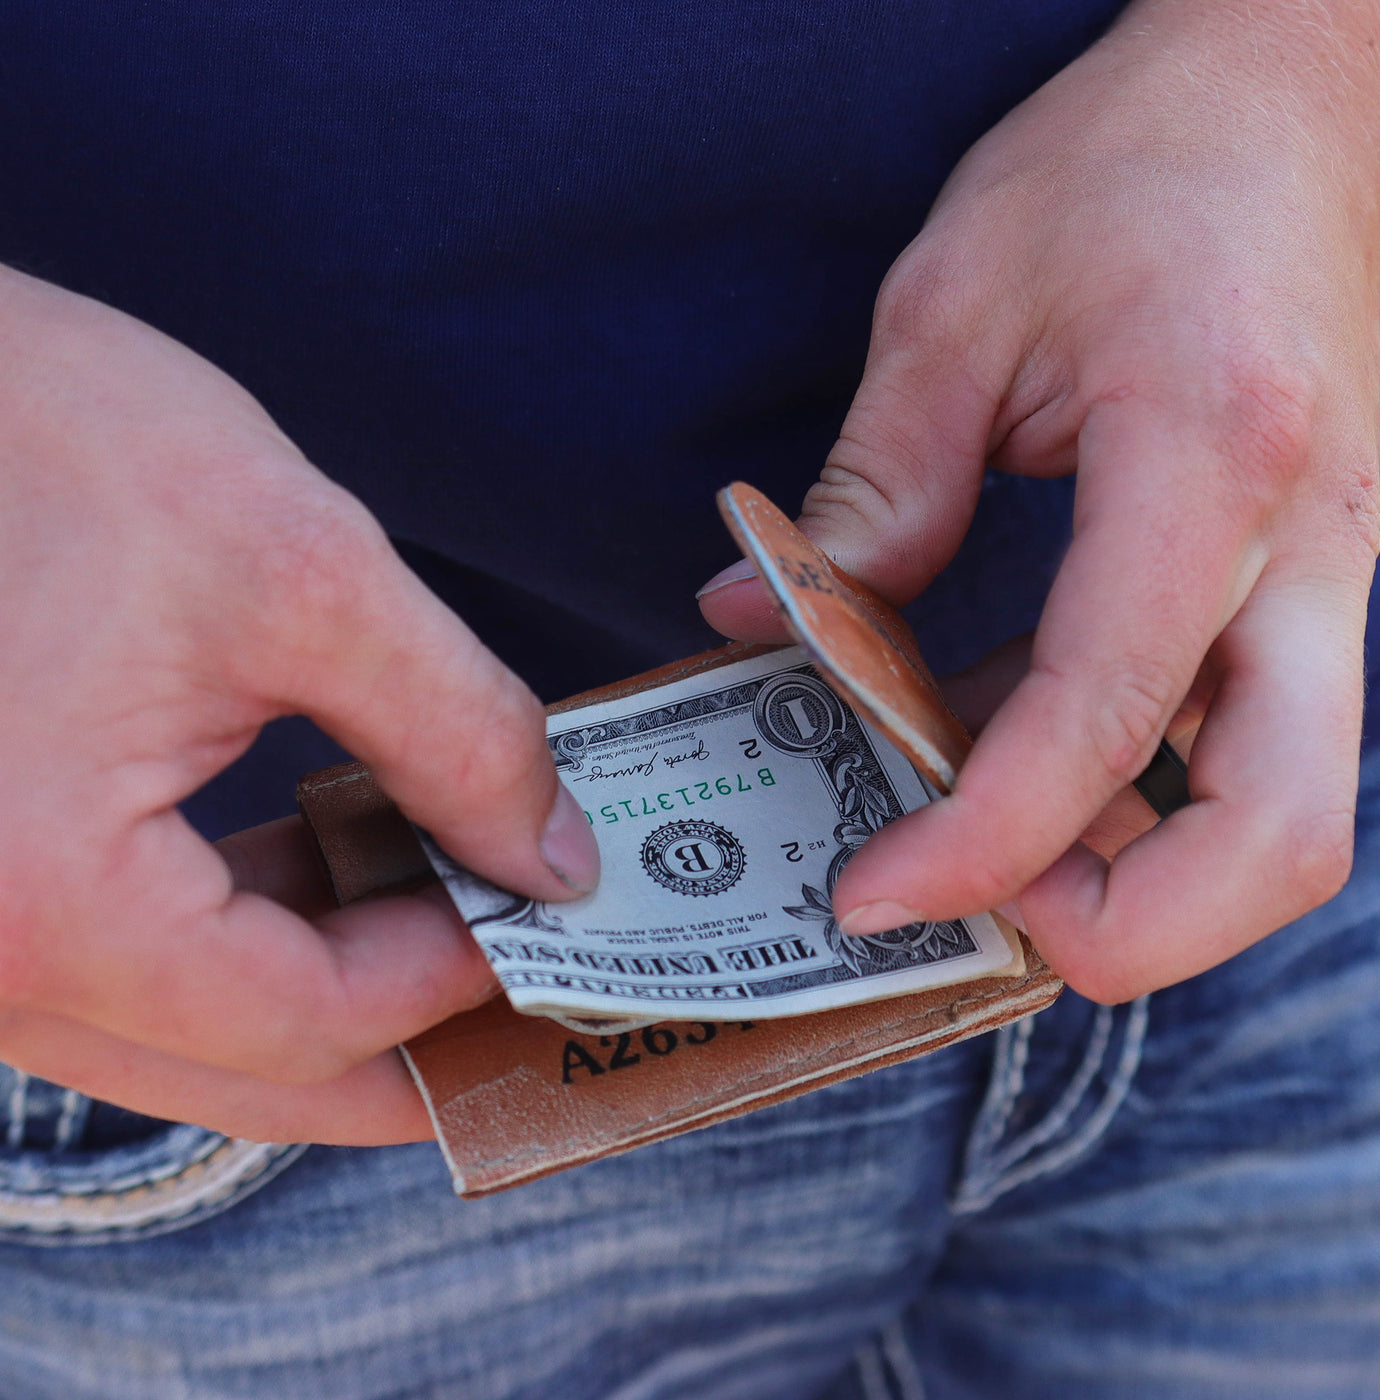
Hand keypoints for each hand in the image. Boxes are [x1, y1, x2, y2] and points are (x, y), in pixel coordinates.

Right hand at [0, 266, 598, 1143]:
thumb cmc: (37, 435)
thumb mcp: (299, 569)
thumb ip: (458, 731)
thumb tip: (552, 860)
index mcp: (38, 904)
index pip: (309, 1023)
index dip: (453, 981)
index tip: (550, 917)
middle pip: (247, 1070)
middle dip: (402, 1032)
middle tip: (523, 977)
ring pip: (187, 1031)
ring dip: (329, 978)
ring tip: (448, 900)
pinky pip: (126, 962)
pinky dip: (242, 932)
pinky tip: (333, 862)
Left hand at [702, 0, 1379, 1000]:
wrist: (1286, 93)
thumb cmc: (1125, 168)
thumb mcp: (954, 308)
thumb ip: (871, 491)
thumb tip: (759, 622)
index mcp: (1208, 460)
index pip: (1104, 716)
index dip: (983, 843)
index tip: (872, 894)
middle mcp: (1302, 548)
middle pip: (1275, 838)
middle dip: (1118, 926)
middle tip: (962, 911)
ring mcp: (1323, 578)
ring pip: (1276, 817)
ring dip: (1125, 871)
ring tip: (963, 834)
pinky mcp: (1300, 587)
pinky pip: (1236, 749)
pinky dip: (1126, 793)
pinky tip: (1001, 746)